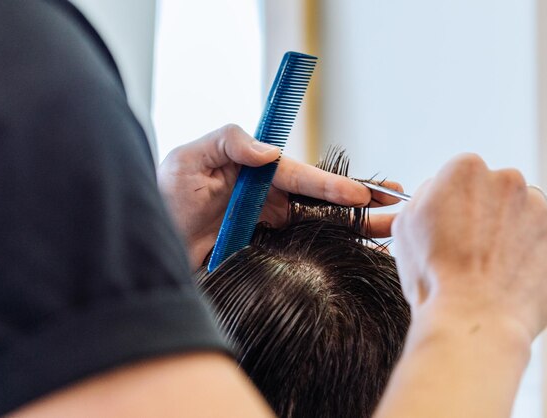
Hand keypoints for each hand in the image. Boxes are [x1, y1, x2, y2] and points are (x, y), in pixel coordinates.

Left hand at [157, 124, 402, 266]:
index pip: (301, 178)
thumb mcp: (189, 157)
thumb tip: (270, 151)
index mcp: (257, 172)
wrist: (149, 242)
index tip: (361, 194)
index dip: (332, 186)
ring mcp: (271, 224)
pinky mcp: (267, 248)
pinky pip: (306, 246)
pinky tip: (359, 251)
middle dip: (360, 200)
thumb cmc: (164, 192)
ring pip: (321, 223)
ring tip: (391, 228)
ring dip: (356, 225)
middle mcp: (270, 196)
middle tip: (397, 202)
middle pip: (322, 199)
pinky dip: (335, 246)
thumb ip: (228, 140)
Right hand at [391, 153, 546, 341]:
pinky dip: (539, 239)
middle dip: (486, 211)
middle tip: (472, 248)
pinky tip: (519, 263)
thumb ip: (424, 196)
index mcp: (464, 169)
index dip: (454, 203)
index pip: (462, 174)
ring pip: (524, 207)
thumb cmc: (434, 276)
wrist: (473, 318)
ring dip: (513, 225)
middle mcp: (505, 177)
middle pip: (494, 188)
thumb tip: (439, 191)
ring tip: (495, 263)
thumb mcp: (406, 227)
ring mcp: (537, 204)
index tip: (452, 227)